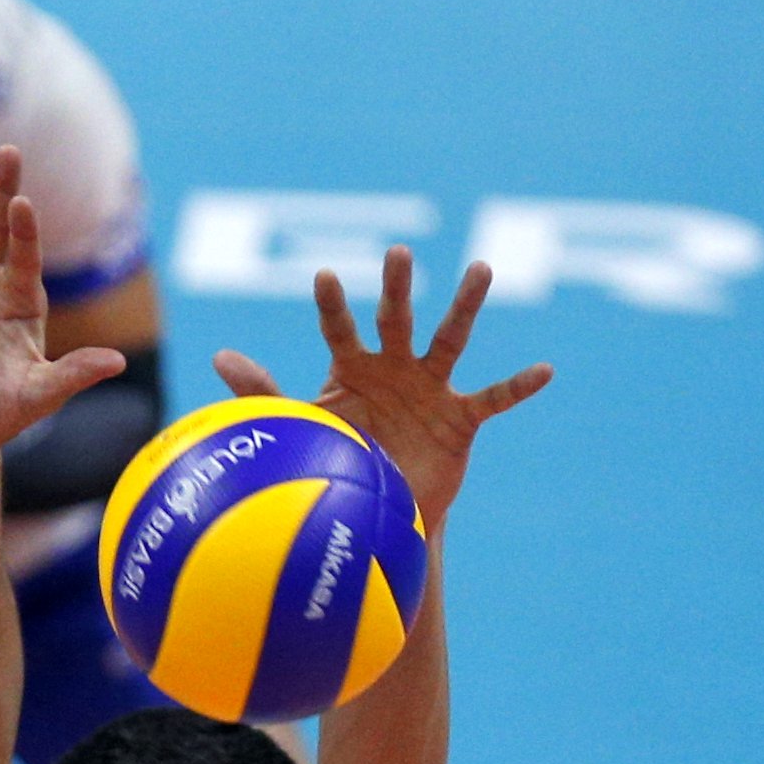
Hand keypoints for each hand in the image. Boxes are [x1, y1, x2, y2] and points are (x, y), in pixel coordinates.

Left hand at [210, 249, 549, 527]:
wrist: (379, 511)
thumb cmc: (335, 460)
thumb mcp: (300, 429)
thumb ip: (264, 394)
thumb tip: (219, 356)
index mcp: (352, 368)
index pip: (339, 330)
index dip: (333, 305)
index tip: (325, 276)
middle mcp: (395, 367)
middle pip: (396, 319)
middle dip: (396, 286)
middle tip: (398, 252)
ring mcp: (431, 387)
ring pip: (450, 338)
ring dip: (465, 305)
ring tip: (480, 269)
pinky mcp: (461, 418)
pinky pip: (493, 398)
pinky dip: (518, 385)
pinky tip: (544, 370)